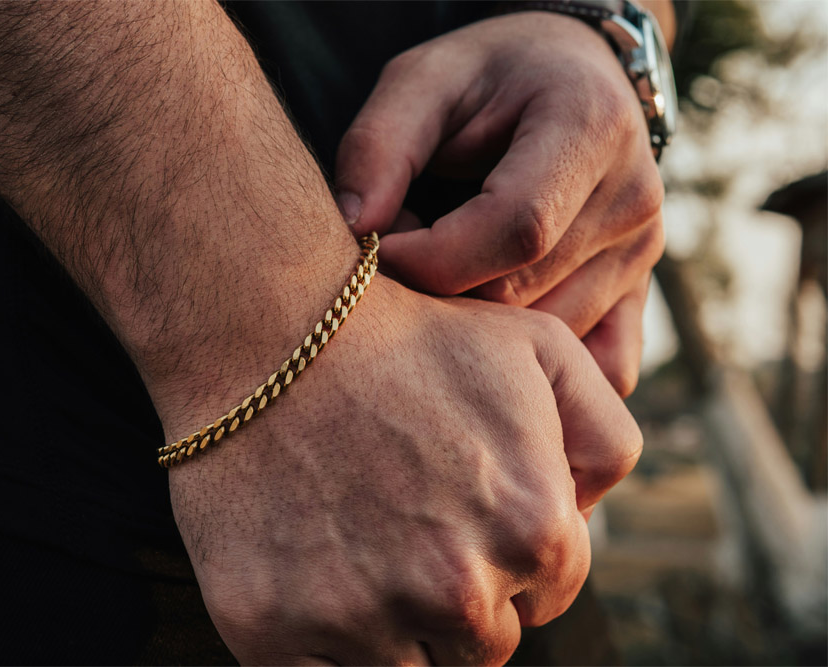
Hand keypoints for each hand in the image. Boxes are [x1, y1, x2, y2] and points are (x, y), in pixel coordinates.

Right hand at [162, 277, 641, 663]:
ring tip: (358, 543)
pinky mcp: (274, 634)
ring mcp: (362, 620)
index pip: (545, 598)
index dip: (504, 557)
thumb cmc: (404, 336)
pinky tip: (315, 580)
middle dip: (455, 597)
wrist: (266, 330)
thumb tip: (590, 522)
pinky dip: (325, 647)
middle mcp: (457, 592)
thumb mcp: (540, 348)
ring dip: (392, 626)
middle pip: (481, 645)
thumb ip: (606, 439)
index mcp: (533, 533)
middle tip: (404, 526)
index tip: (457, 515)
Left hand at [335, 12, 665, 396]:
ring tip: (445, 273)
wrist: (567, 79)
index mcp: (590, 128)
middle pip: (522, 294)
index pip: (518, 228)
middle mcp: (632, 199)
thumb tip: (355, 227)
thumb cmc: (486, 77)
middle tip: (402, 256)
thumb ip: (380, 146)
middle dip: (442, 293)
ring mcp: (642, 254)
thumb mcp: (422, 80)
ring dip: (478, 329)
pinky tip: (492, 335)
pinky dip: (539, 369)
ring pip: (548, 340)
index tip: (377, 249)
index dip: (432, 257)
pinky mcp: (638, 294)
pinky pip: (599, 367)